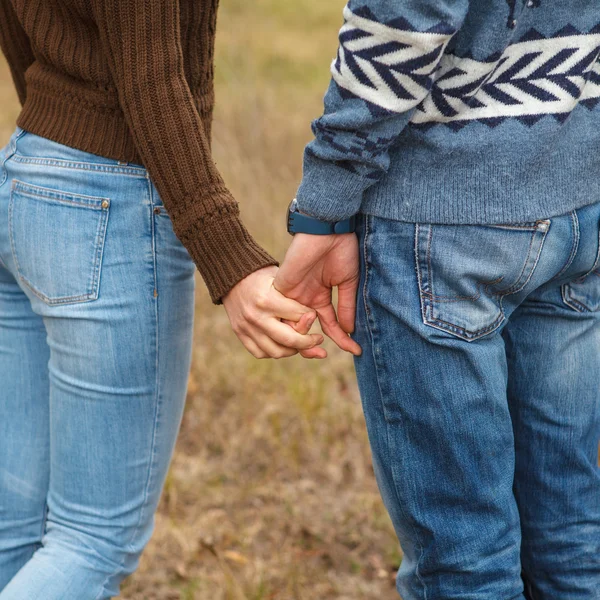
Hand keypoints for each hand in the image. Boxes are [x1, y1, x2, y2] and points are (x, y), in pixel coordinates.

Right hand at [223, 266, 325, 358]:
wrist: (232, 275)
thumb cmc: (262, 276)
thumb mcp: (281, 279)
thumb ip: (295, 300)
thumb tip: (313, 319)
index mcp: (268, 300)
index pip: (299, 317)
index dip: (311, 317)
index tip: (314, 316)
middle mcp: (256, 316)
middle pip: (289, 340)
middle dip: (308, 342)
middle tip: (317, 340)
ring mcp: (246, 327)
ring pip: (276, 351)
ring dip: (292, 350)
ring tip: (300, 343)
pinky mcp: (239, 333)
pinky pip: (260, 353)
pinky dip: (273, 351)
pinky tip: (282, 344)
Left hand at [274, 233, 361, 356]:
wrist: (328, 228)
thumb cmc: (341, 250)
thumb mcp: (348, 282)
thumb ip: (346, 307)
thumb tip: (349, 331)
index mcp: (320, 297)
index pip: (330, 325)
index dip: (342, 339)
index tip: (356, 351)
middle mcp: (305, 299)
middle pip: (306, 331)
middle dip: (314, 346)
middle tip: (323, 354)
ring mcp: (293, 295)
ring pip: (293, 326)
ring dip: (304, 337)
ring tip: (317, 342)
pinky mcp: (283, 288)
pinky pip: (284, 312)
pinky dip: (295, 321)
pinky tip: (308, 324)